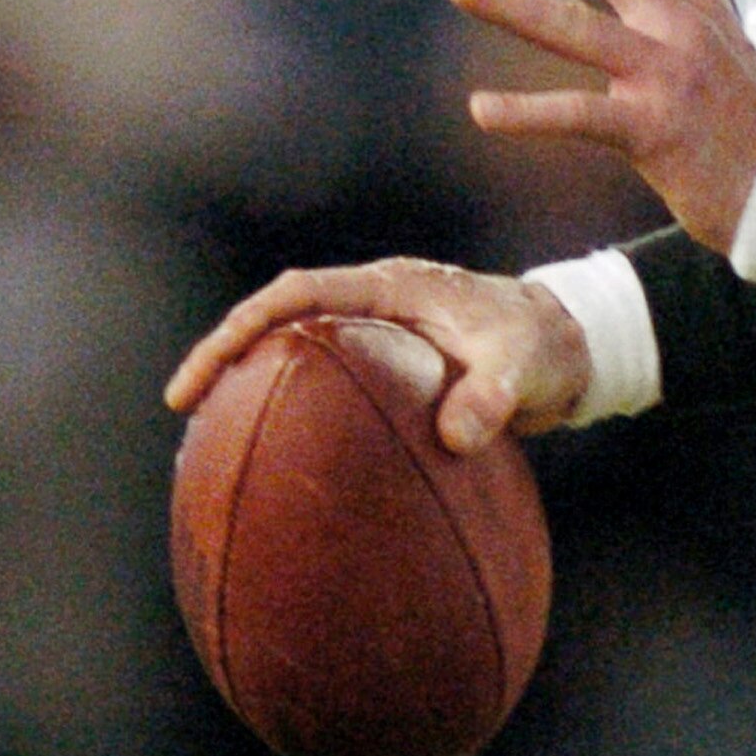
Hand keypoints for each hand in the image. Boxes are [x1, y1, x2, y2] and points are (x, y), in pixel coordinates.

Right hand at [164, 259, 589, 453]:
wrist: (571, 345)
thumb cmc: (545, 346)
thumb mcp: (525, 366)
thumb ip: (494, 395)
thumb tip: (456, 438)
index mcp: (390, 287)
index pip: (293, 295)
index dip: (240, 328)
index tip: (200, 377)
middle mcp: (374, 303)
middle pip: (278, 319)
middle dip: (227, 355)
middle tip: (183, 406)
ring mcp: (380, 333)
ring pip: (299, 351)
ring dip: (257, 383)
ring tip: (213, 439)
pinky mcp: (390, 365)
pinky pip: (331, 387)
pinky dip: (302, 416)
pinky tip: (285, 468)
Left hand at [445, 0, 755, 251]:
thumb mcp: (724, 54)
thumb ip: (671, 21)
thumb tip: (607, 3)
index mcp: (695, 5)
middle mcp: (680, 25)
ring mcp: (668, 73)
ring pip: (576, 26)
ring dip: (510, 1)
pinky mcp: (656, 129)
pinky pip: (579, 115)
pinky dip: (527, 113)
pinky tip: (480, 109)